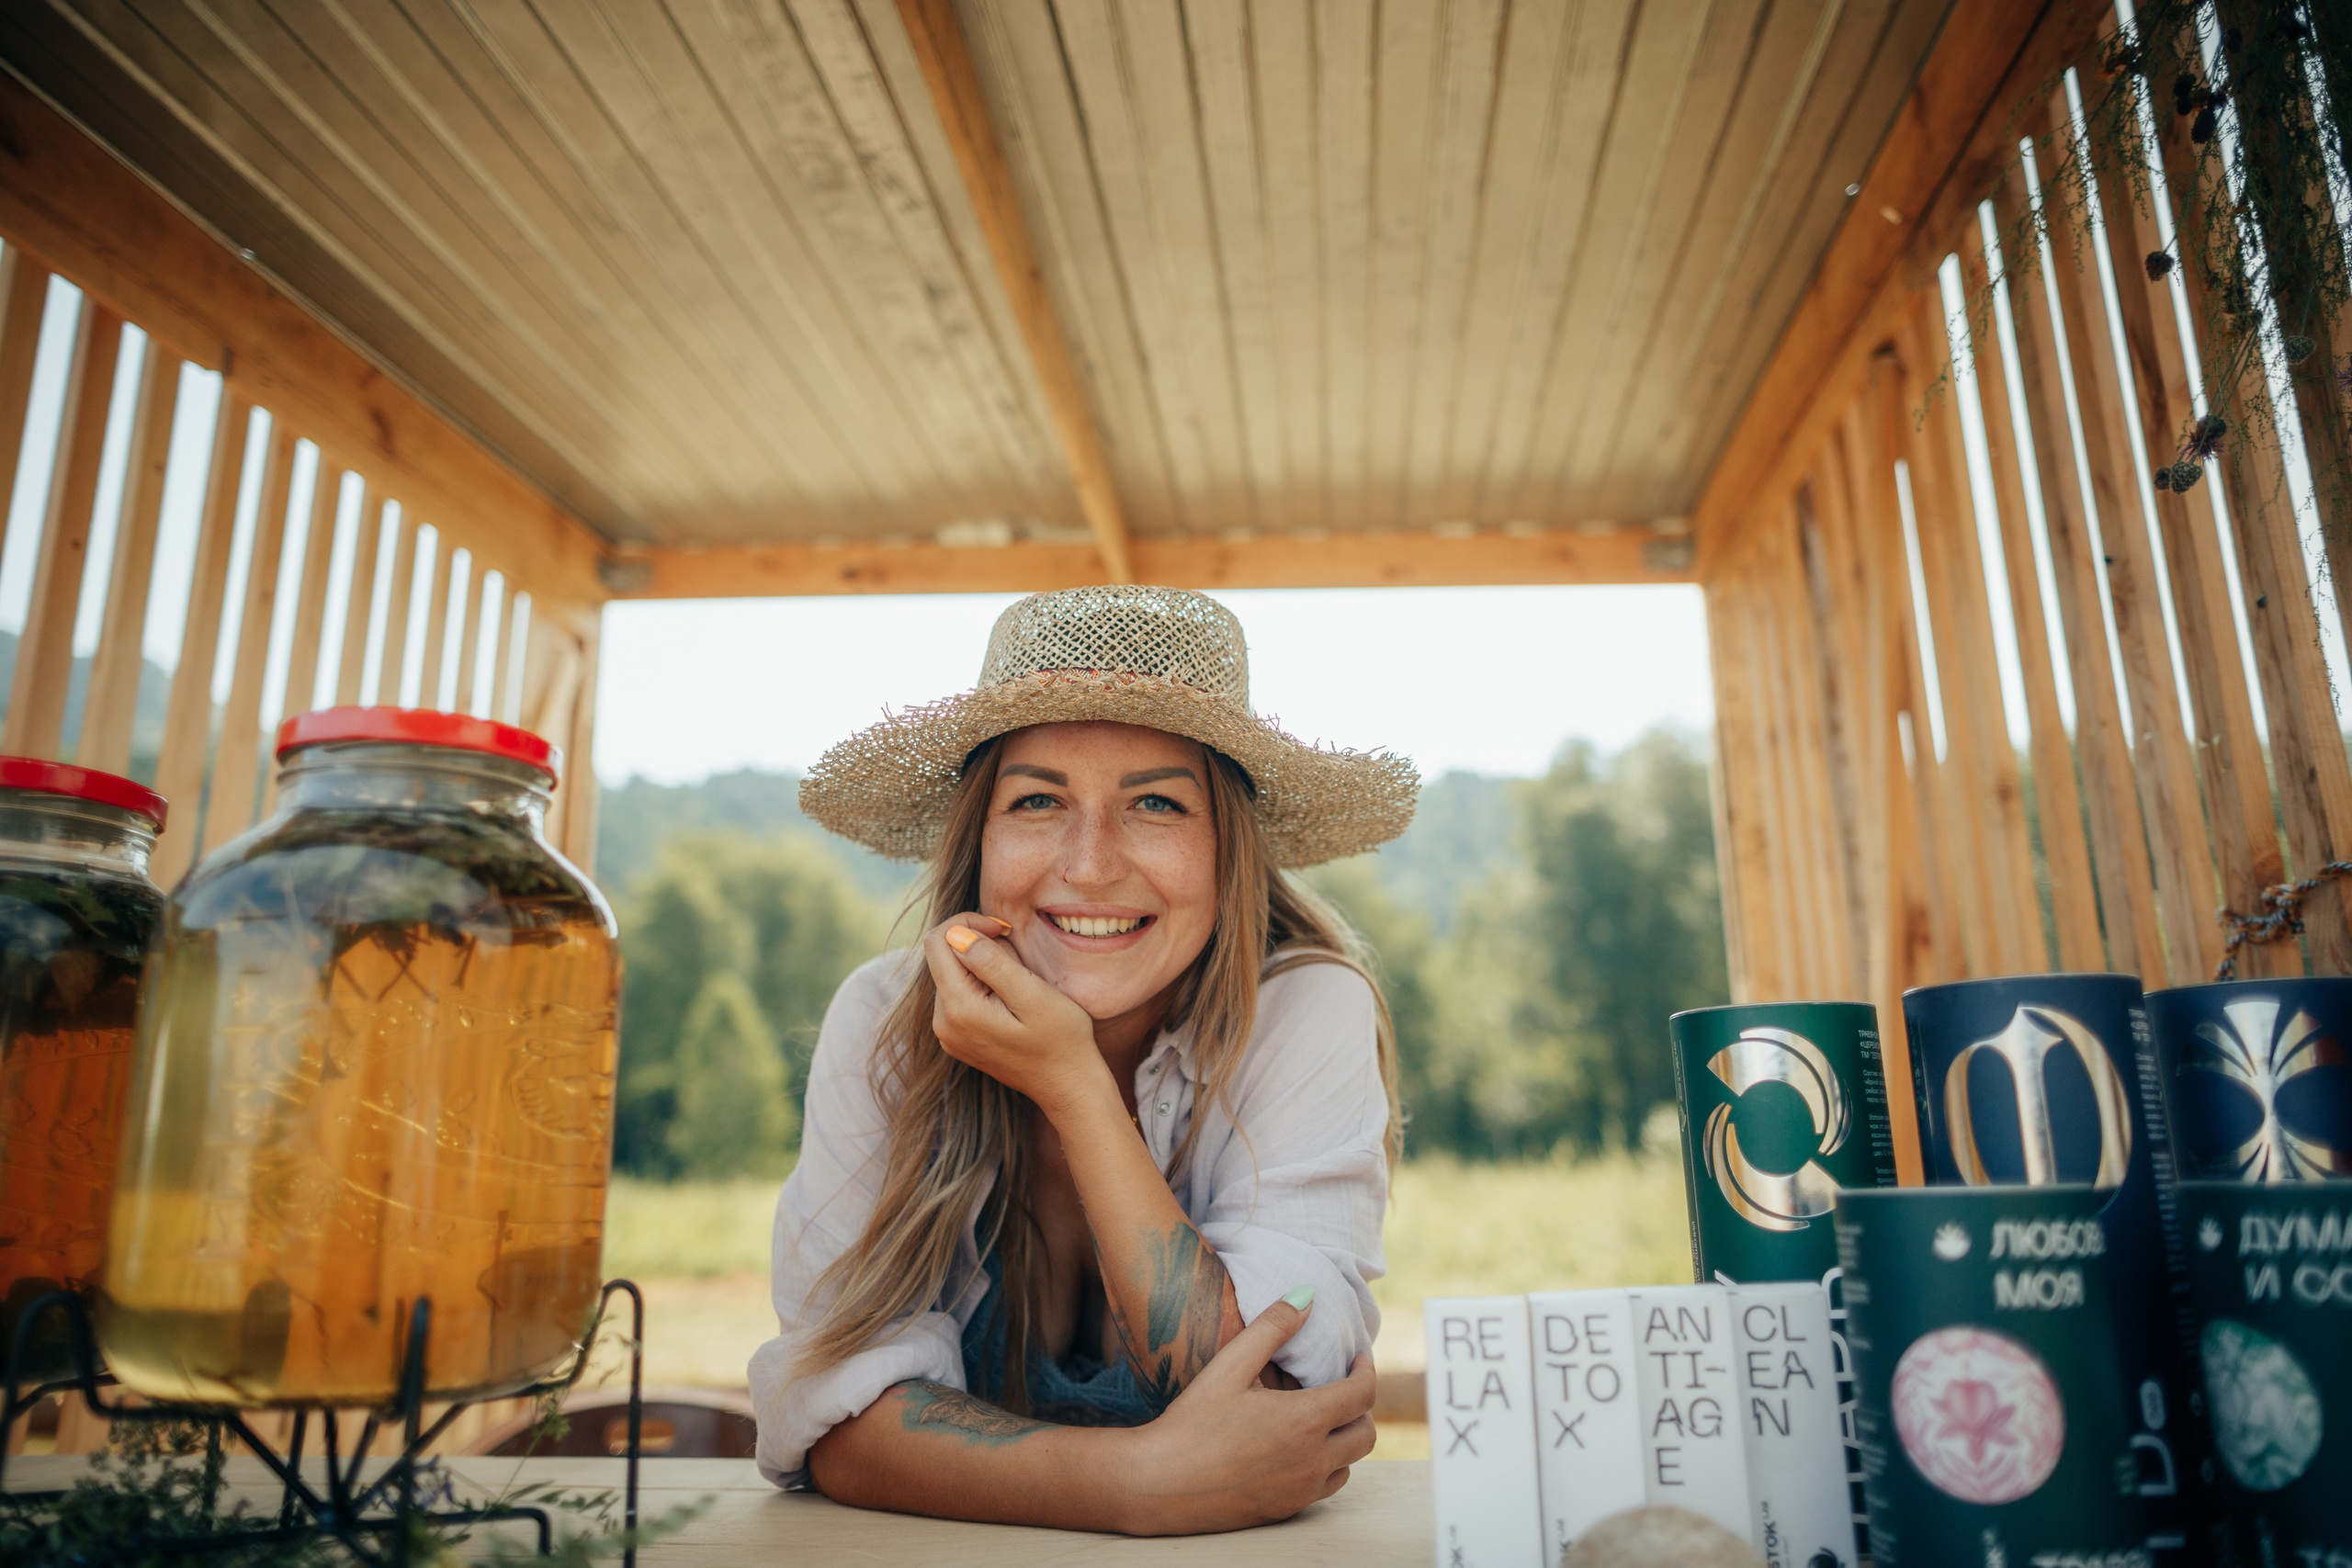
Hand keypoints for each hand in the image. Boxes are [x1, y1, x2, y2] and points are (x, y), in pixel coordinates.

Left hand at [927, 913, 1110, 1113]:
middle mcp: (942, 1023)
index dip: (969, 923)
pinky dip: (981, 985)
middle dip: (977, 945)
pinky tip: (1010, 1000)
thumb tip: (957, 936)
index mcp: (958, 1008)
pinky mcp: (957, 1038)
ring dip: (982, 966)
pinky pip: (958, 995)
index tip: (1004, 931)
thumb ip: (993, 963)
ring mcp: (948, 1034)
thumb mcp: (1033, 994)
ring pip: (952, 973)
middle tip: (1019, 962)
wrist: (1068, 1086)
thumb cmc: (1061, 1039)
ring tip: (1019, 984)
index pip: (938, 941)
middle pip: (942, 956)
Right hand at [1116, 1292, 1376, 1534]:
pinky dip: (1322, 1466)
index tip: (1358, 1359)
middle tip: (1340, 1388)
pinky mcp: (1285, 1511)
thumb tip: (1306, 1297)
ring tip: (1315, 1419)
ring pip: (1348, 1465)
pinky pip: (1322, 1488)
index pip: (1362, 1395)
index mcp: (1304, 1422)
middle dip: (1361, 1408)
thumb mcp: (1230, 1366)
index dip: (1366, 1371)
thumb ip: (1272, 1327)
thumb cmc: (1191, 1422)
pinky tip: (1292, 1450)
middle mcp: (1312, 1462)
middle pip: (1365, 1435)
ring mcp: (1300, 1492)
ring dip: (1342, 1440)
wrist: (1157, 1484)